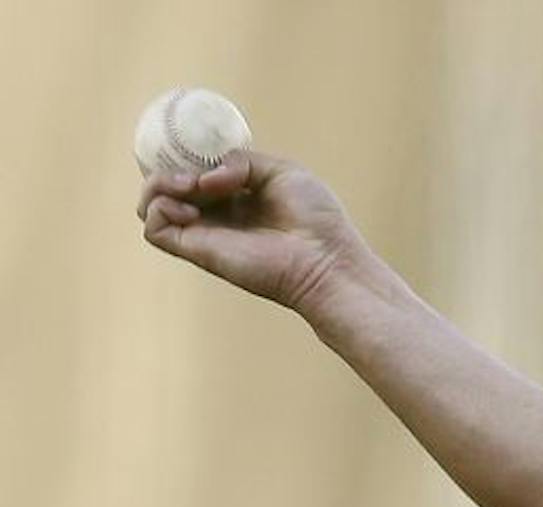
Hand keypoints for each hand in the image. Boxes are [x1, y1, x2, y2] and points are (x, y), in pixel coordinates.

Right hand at [137, 151, 370, 319]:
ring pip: (152, 204)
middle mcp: (216, 214)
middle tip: (195, 171)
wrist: (326, 259)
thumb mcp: (281, 170)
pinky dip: (159, 209)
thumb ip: (240, 160)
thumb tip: (205, 177)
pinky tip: (191, 210)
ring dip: (157, 184)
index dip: (186, 155)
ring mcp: (205, 233)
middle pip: (167, 184)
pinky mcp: (197, 252)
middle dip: (169, 166)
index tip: (198, 147)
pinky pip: (153, 229)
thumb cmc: (316, 219)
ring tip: (190, 185)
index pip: (193, 169)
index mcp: (237, 195)